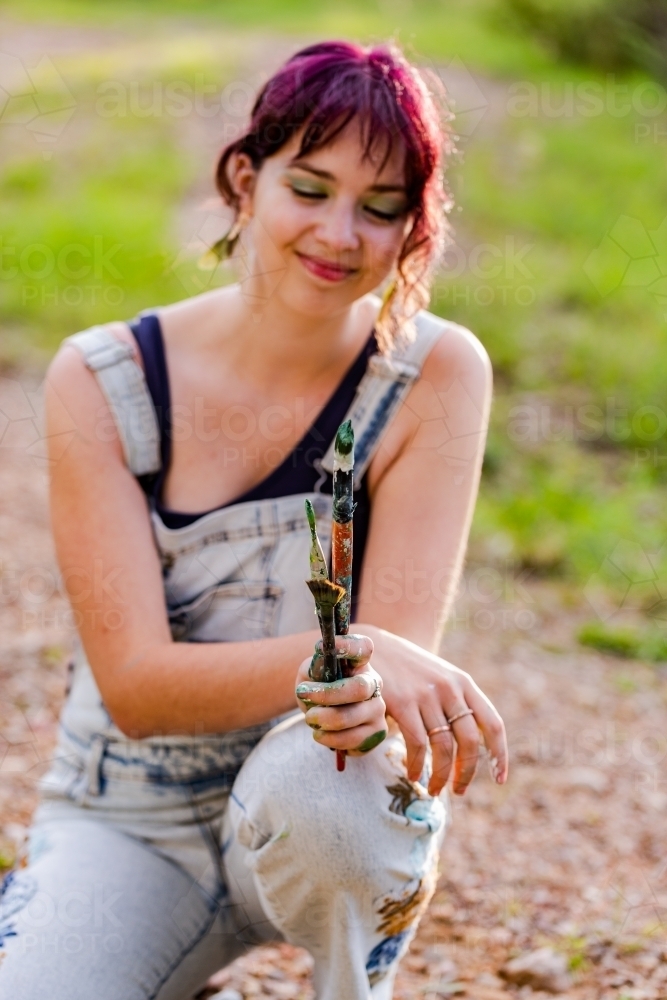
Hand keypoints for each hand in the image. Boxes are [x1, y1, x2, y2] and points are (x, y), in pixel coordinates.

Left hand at [295, 633, 387, 755]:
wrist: (324, 714)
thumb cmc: (319, 688)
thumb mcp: (310, 674)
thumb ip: (314, 666)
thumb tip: (321, 656)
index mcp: (358, 663)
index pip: (363, 648)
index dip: (348, 646)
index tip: (321, 646)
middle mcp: (373, 683)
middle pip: (359, 688)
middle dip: (327, 695)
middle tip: (303, 695)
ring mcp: (377, 708)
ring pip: (352, 717)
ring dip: (324, 720)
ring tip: (310, 719)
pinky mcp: (377, 732)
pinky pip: (354, 740)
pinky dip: (331, 739)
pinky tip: (322, 734)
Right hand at [357, 624, 507, 796]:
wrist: (370, 648)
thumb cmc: (408, 669)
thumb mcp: (440, 678)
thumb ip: (457, 703)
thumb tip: (471, 747)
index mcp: (464, 684)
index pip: (493, 724)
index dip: (499, 755)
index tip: (499, 778)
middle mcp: (449, 689)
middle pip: (469, 741)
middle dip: (466, 772)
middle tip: (459, 791)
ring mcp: (426, 695)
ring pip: (443, 747)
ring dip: (441, 776)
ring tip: (435, 791)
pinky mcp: (402, 702)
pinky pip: (416, 744)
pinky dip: (416, 765)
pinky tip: (412, 775)